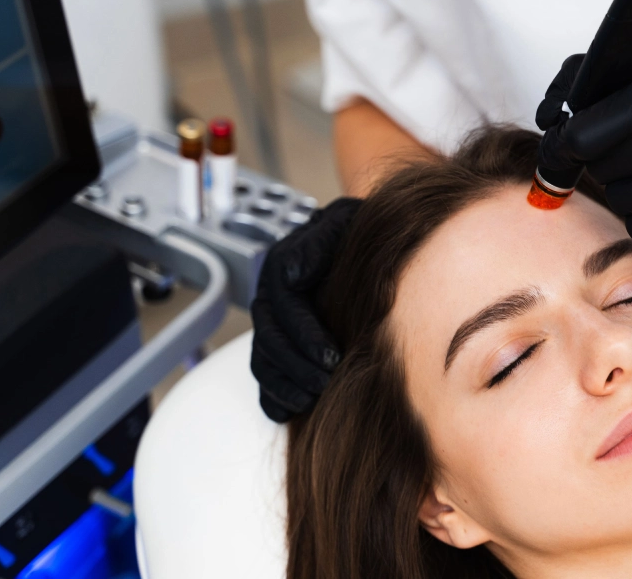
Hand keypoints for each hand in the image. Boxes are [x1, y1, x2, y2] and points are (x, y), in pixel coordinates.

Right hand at [250, 197, 359, 421]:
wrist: (368, 242)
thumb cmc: (360, 232)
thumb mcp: (346, 220)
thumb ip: (322, 240)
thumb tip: (292, 273)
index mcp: (282, 265)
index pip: (284, 305)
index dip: (304, 334)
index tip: (332, 357)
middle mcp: (271, 297)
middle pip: (270, 338)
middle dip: (296, 367)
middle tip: (326, 386)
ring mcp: (273, 324)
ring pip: (264, 361)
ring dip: (284, 386)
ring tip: (311, 402)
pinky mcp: (279, 347)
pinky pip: (266, 377)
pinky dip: (274, 398)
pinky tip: (293, 412)